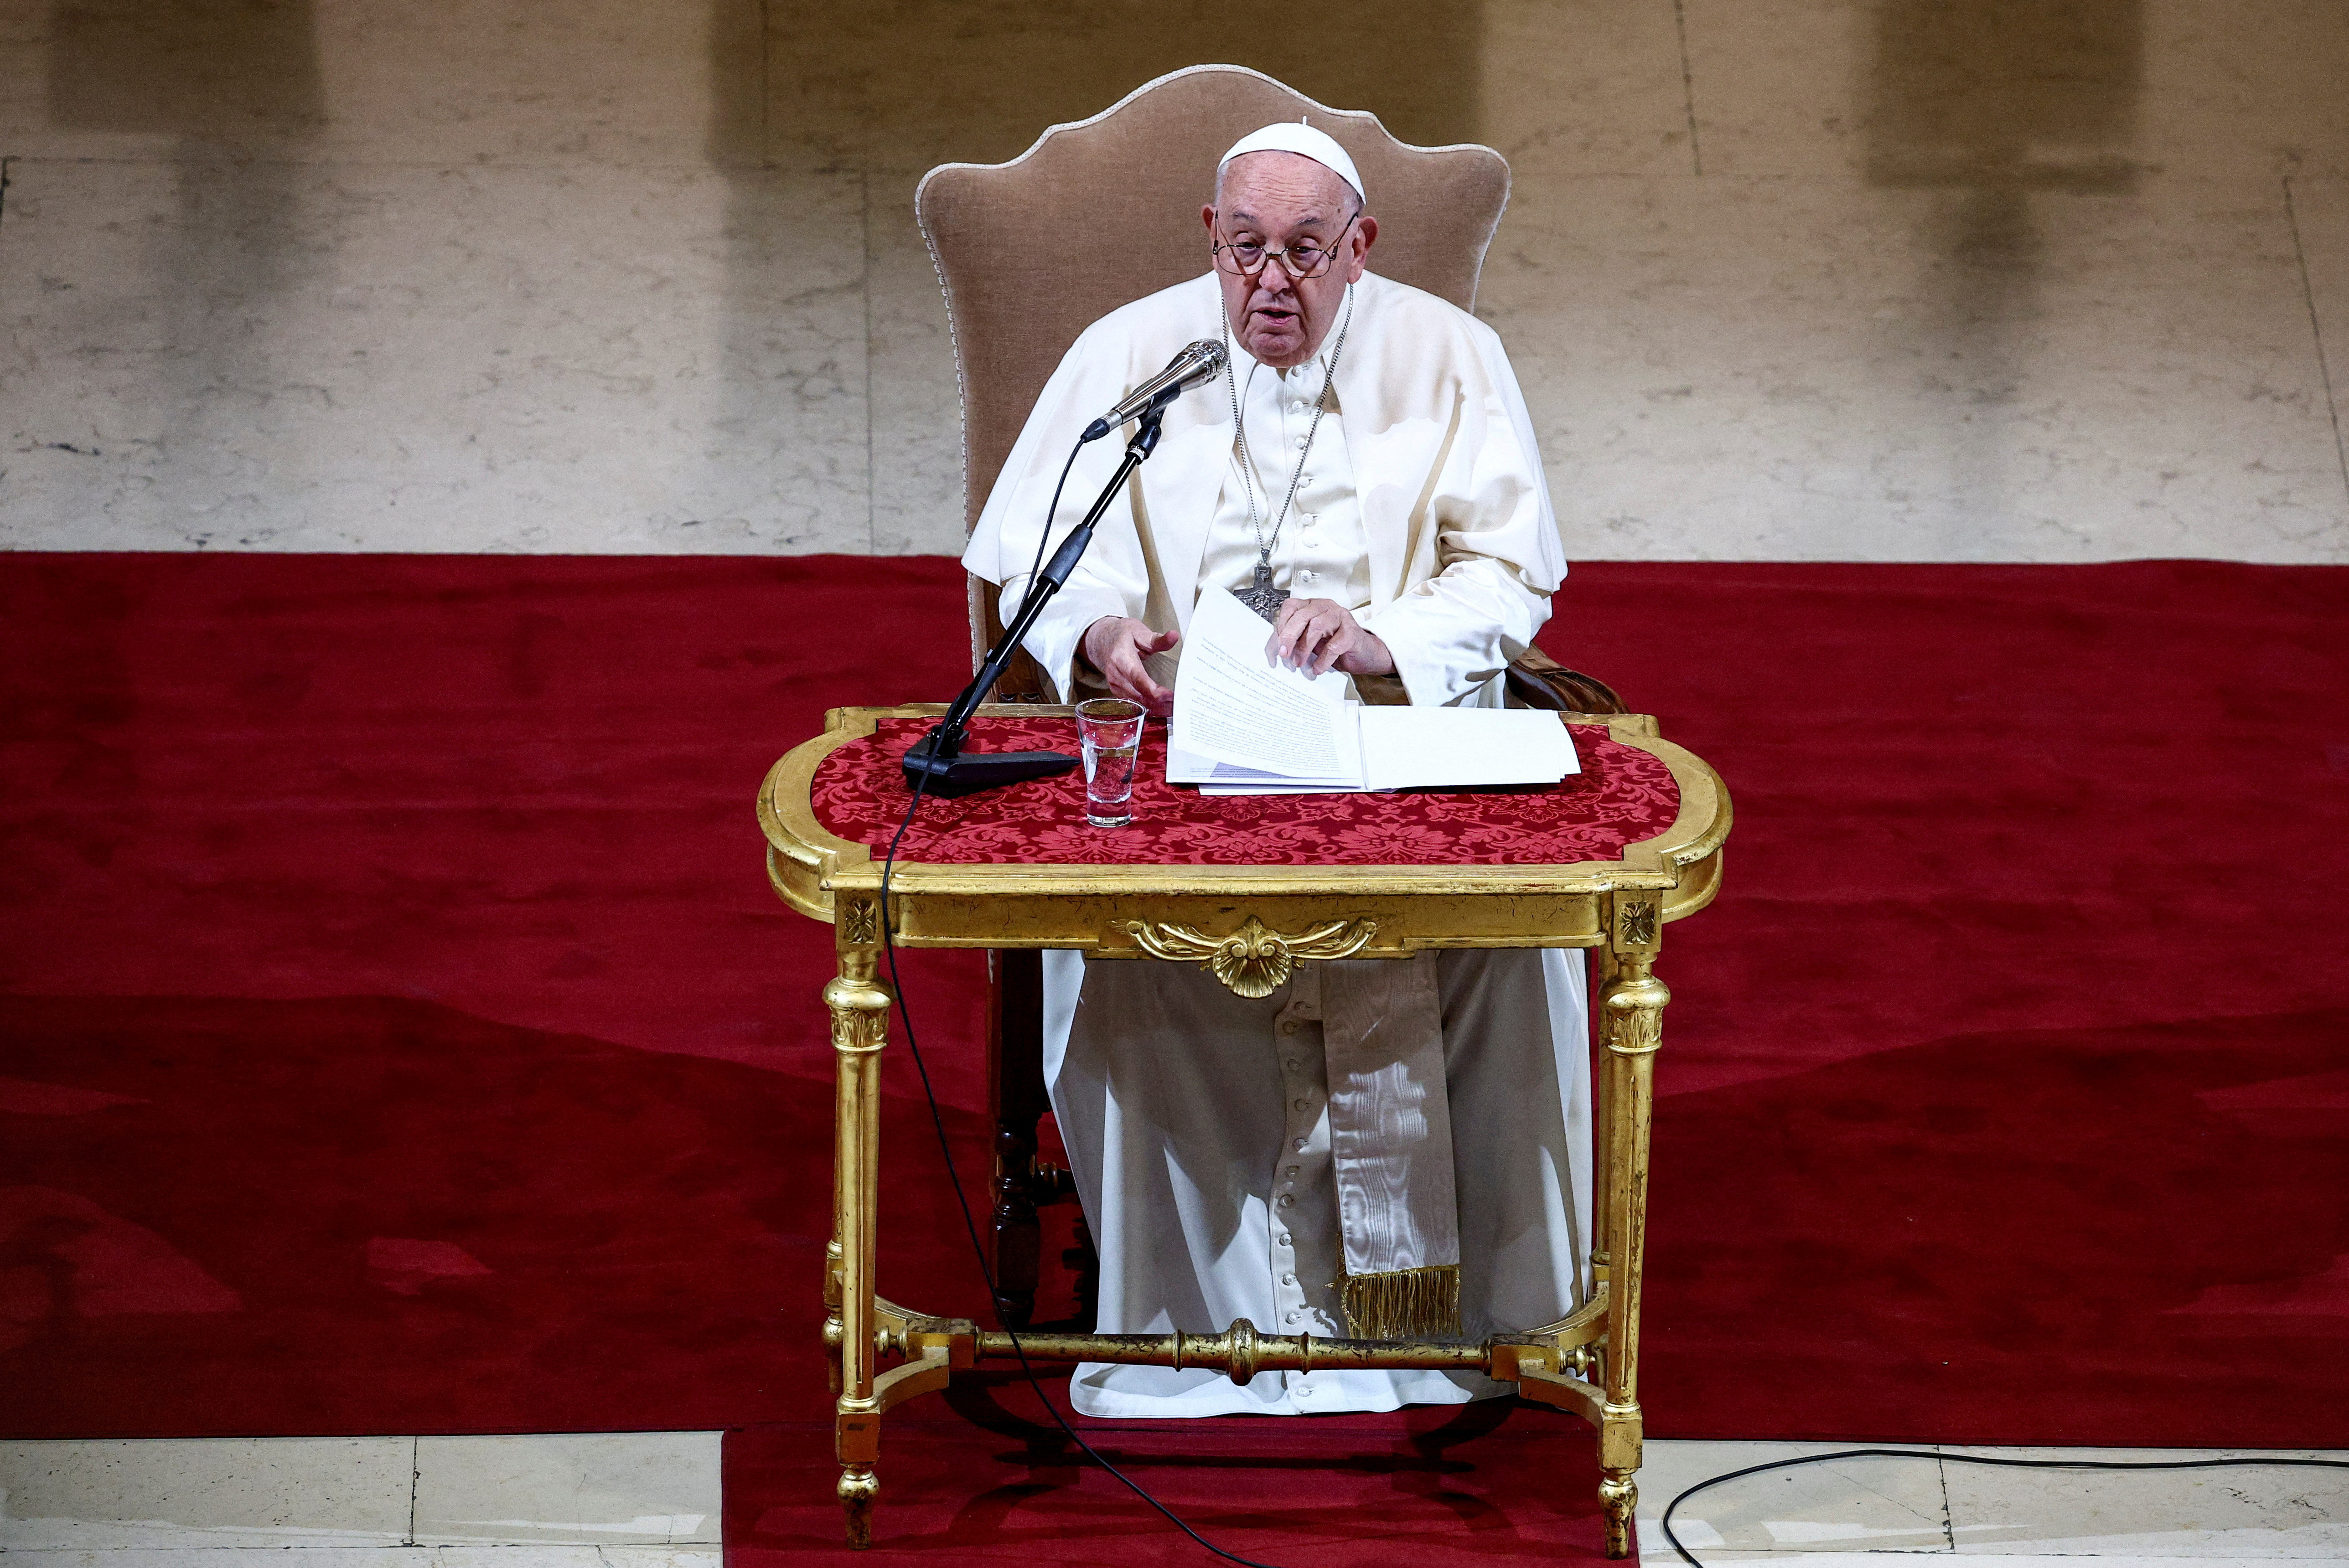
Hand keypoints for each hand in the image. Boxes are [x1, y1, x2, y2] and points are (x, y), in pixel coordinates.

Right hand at [1079, 616, 1180, 715]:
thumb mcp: (1139, 631)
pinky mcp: (1117, 691)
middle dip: (1161, 703)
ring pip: (1138, 702)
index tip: (1171, 696)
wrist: (1101, 640)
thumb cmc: (1121, 635)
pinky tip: (1163, 707)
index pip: (1138, 679)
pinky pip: (1135, 703)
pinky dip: (1150, 706)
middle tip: (1181, 704)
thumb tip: (1174, 636)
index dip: (1155, 691)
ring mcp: (1115, 685)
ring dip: (1157, 707)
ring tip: (1176, 707)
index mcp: (1121, 658)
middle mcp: (1115, 675)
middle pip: (1139, 695)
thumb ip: (1158, 639)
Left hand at [1267, 598, 1394, 678]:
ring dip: (1305, 647)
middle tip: (1284, 654)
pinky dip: (1323, 660)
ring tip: (1299, 663)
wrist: (1362, 654)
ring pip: (1317, 626)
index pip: (1291, 607)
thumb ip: (1294, 640)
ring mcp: (1340, 617)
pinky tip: (1317, 668)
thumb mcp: (1310, 641)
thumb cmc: (1335, 645)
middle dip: (1289, 636)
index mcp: (1312, 606)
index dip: (1281, 625)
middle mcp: (1325, 607)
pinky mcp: (1352, 632)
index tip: (1277, 645)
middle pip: (1302, 615)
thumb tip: (1275, 649)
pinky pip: (1334, 645)